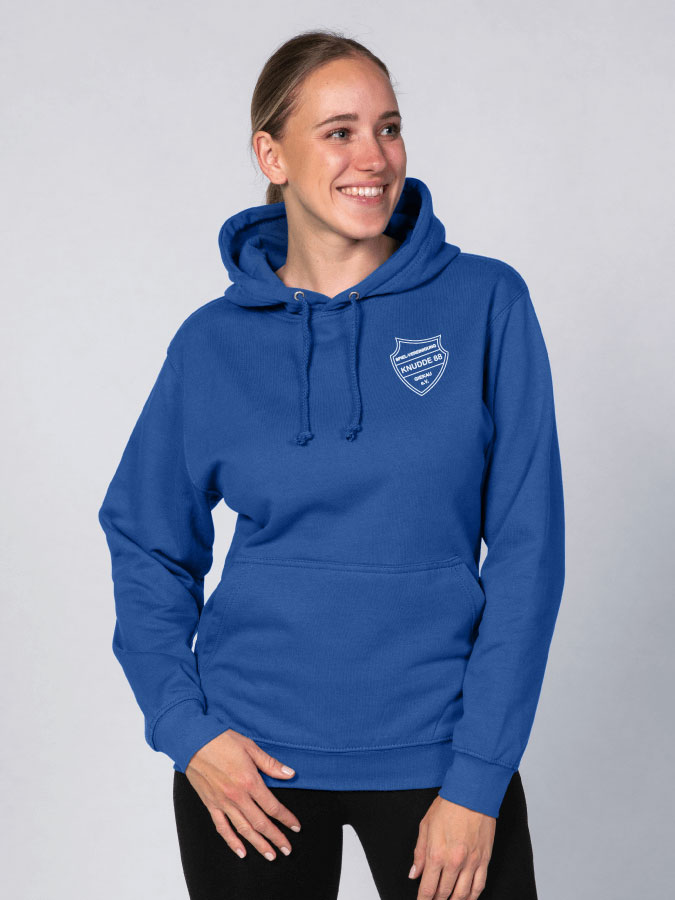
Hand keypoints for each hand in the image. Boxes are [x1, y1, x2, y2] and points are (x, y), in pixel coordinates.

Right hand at [185, 728, 301, 860]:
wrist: (193, 741)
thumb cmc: (222, 740)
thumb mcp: (250, 747)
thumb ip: (270, 764)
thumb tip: (290, 774)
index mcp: (250, 781)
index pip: (273, 806)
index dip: (286, 818)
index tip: (296, 827)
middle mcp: (238, 796)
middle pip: (261, 823)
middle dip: (276, 837)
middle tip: (287, 850)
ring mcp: (223, 803)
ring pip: (243, 829)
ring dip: (258, 844)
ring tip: (270, 855)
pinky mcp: (211, 804)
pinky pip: (222, 827)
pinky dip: (232, 841)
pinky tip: (241, 852)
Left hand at [408, 795, 495, 898]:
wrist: (472, 794)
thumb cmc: (448, 805)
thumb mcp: (425, 825)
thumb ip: (419, 853)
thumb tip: (414, 873)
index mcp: (436, 854)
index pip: (428, 889)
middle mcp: (454, 862)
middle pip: (444, 894)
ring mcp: (471, 863)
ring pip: (462, 895)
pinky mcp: (484, 860)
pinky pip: (479, 886)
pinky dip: (472, 897)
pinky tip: (467, 899)